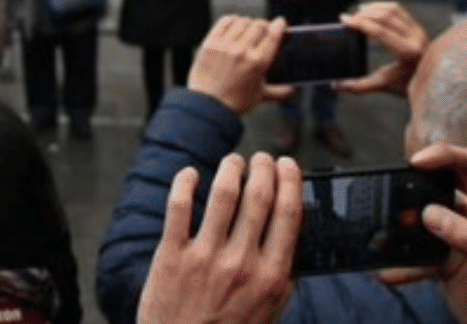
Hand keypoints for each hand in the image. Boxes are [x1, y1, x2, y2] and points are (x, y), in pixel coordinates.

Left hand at [137, 153, 301, 323]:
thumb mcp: (270, 310)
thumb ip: (283, 273)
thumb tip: (294, 229)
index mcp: (271, 276)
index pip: (289, 213)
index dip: (290, 180)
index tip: (288, 165)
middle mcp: (241, 263)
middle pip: (258, 196)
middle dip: (263, 167)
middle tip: (261, 158)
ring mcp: (205, 258)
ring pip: (222, 193)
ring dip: (230, 168)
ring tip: (232, 162)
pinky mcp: (171, 256)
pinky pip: (179, 206)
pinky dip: (185, 182)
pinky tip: (190, 174)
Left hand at [187, 15, 292, 114]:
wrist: (208, 106)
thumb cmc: (236, 102)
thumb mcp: (261, 96)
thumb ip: (281, 92)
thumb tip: (295, 90)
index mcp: (259, 63)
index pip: (273, 34)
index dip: (279, 25)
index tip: (280, 22)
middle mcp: (242, 51)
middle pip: (258, 25)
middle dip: (264, 25)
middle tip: (264, 28)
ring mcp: (225, 46)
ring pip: (242, 21)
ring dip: (248, 22)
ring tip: (248, 28)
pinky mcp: (210, 43)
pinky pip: (224, 22)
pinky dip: (232, 20)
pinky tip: (234, 25)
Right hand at [335, 2, 428, 96]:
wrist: (435, 85)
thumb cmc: (408, 86)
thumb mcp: (384, 84)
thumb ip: (359, 86)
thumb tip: (335, 85)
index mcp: (408, 52)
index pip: (379, 31)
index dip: (359, 23)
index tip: (343, 20)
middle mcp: (416, 38)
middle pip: (385, 17)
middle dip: (363, 14)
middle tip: (347, 18)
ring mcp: (419, 31)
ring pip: (392, 9)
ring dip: (372, 8)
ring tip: (357, 14)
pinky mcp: (418, 27)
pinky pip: (399, 10)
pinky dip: (382, 7)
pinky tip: (370, 10)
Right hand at [380, 144, 466, 323]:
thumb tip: (432, 214)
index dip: (446, 156)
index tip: (416, 162)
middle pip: (445, 184)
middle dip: (419, 182)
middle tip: (395, 188)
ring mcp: (460, 239)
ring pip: (426, 218)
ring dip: (405, 223)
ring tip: (389, 232)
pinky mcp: (445, 263)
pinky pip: (417, 255)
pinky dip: (401, 263)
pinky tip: (388, 271)